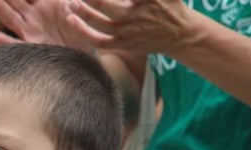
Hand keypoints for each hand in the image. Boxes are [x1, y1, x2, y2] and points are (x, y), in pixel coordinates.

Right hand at [0, 0, 96, 52]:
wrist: (86, 57)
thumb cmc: (84, 33)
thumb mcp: (81, 10)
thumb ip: (74, 4)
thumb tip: (71, 2)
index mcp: (45, 3)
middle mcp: (33, 17)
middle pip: (14, 1)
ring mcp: (31, 32)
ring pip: (10, 17)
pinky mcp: (33, 48)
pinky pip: (16, 45)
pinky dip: (3, 41)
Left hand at [64, 0, 194, 56]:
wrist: (180, 35)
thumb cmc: (170, 6)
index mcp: (147, 0)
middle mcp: (135, 14)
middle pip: (106, 4)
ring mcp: (128, 31)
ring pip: (99, 22)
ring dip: (82, 12)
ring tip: (71, 2)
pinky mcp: (123, 44)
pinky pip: (97, 40)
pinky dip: (82, 31)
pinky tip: (71, 20)